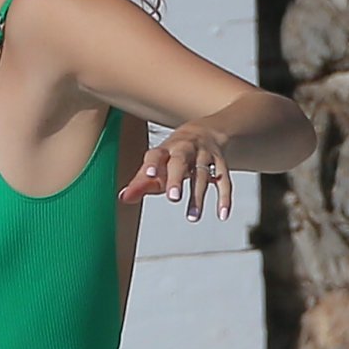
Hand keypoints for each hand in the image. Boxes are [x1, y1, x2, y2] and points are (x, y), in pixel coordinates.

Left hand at [119, 124, 233, 221]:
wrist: (205, 131)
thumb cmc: (174, 154)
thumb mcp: (158, 164)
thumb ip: (141, 182)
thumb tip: (123, 197)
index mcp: (165, 149)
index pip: (156, 155)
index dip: (153, 165)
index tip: (149, 176)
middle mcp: (185, 149)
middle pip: (180, 162)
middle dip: (177, 179)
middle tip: (173, 197)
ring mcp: (204, 155)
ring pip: (202, 174)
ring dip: (198, 196)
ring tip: (192, 217)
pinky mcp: (221, 163)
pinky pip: (225, 180)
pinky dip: (224, 198)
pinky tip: (222, 215)